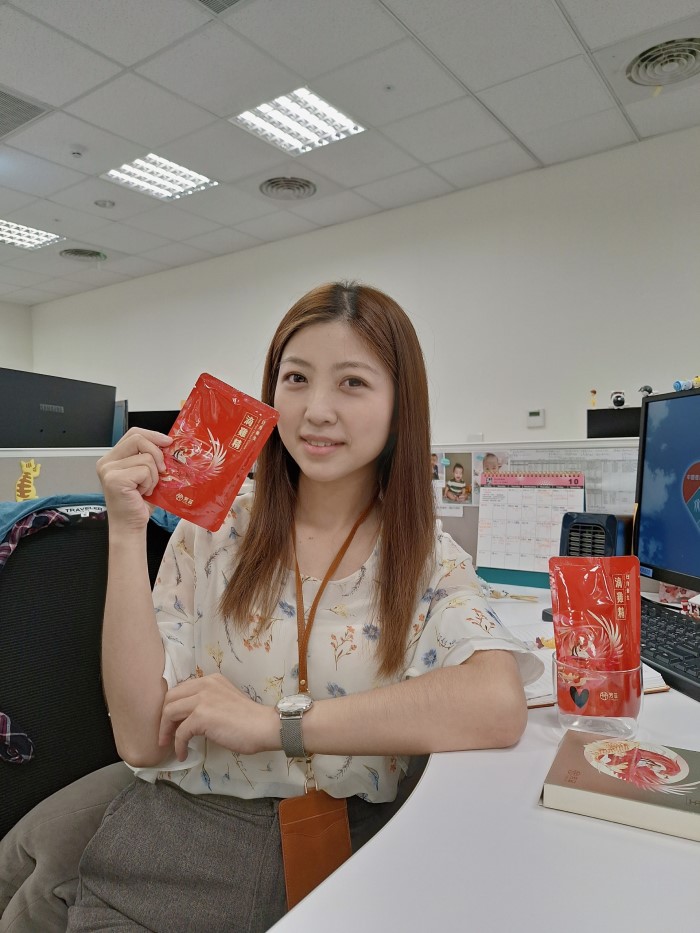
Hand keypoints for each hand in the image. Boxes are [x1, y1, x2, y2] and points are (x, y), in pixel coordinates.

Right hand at [97, 428, 172, 530]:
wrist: (131, 525)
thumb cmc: (139, 502)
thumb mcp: (145, 474)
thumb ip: (149, 457)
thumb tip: (168, 443)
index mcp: (112, 458)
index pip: (133, 434)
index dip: (152, 435)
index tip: (167, 442)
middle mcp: (106, 462)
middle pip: (138, 439)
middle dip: (157, 453)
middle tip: (162, 470)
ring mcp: (109, 470)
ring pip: (146, 457)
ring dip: (153, 475)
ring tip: (146, 488)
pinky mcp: (115, 479)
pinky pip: (145, 470)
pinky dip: (150, 483)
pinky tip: (143, 493)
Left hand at [158, 673, 278, 759]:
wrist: (263, 727)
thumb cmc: (249, 719)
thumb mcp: (224, 700)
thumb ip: (208, 702)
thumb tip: (187, 718)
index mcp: (210, 680)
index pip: (180, 690)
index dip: (172, 707)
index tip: (171, 723)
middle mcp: (204, 684)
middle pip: (170, 698)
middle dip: (164, 718)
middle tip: (166, 735)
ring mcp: (202, 699)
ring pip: (169, 712)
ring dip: (166, 731)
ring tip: (170, 745)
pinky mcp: (201, 716)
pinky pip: (180, 732)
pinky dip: (178, 745)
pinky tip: (183, 754)